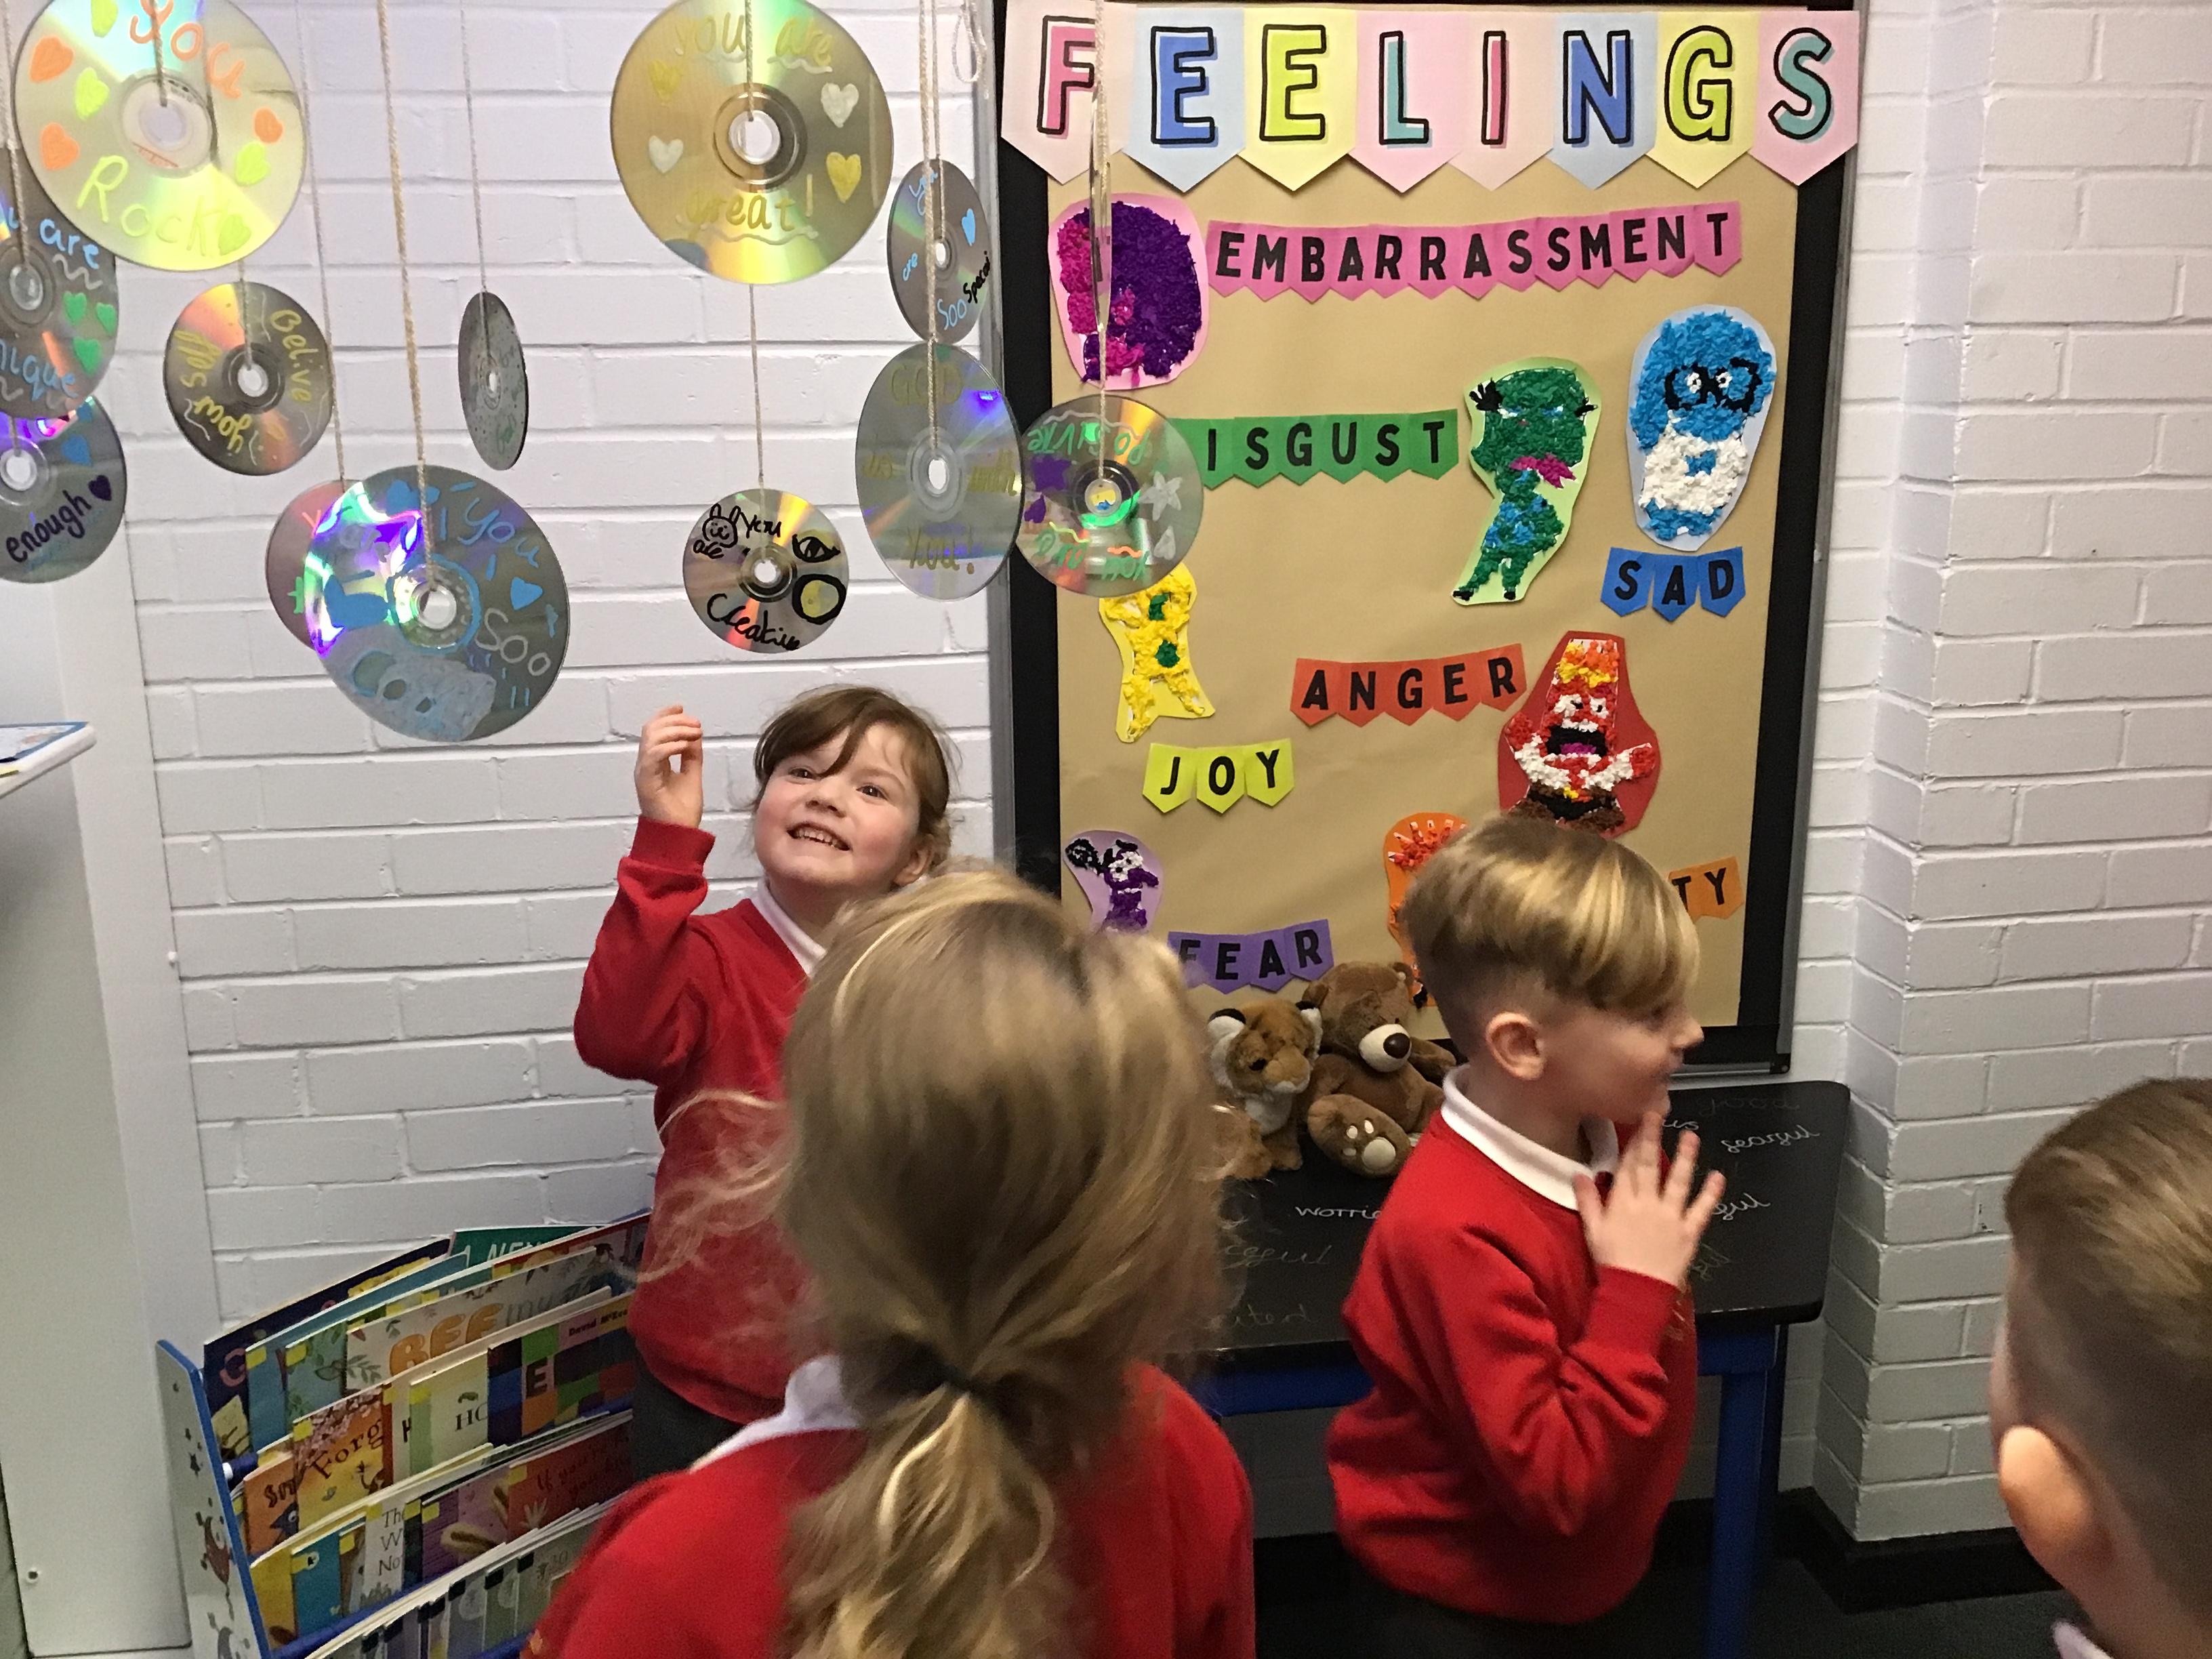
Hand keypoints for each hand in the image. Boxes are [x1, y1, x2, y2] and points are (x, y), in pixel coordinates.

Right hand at [635, 705, 704, 828]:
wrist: (679, 836)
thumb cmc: (682, 811)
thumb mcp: (691, 775)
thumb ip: (692, 755)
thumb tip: (695, 734)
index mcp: (653, 762)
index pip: (653, 730)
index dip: (665, 715)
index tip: (681, 707)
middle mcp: (645, 764)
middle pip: (650, 728)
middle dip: (673, 720)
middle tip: (695, 723)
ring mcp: (643, 772)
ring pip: (650, 738)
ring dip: (674, 730)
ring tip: (693, 732)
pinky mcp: (646, 781)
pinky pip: (653, 755)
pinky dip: (670, 746)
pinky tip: (685, 746)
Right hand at [1575, 1111, 1723, 1288]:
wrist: (1636, 1291)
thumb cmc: (1611, 1262)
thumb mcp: (1592, 1231)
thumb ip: (1587, 1201)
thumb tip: (1579, 1173)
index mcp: (1622, 1202)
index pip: (1627, 1166)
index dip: (1632, 1142)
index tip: (1637, 1121)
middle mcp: (1647, 1203)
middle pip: (1649, 1165)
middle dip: (1653, 1137)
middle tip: (1658, 1113)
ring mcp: (1671, 1215)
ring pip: (1678, 1180)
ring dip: (1686, 1157)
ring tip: (1691, 1136)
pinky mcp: (1689, 1231)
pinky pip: (1702, 1209)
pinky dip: (1711, 1193)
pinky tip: (1718, 1175)